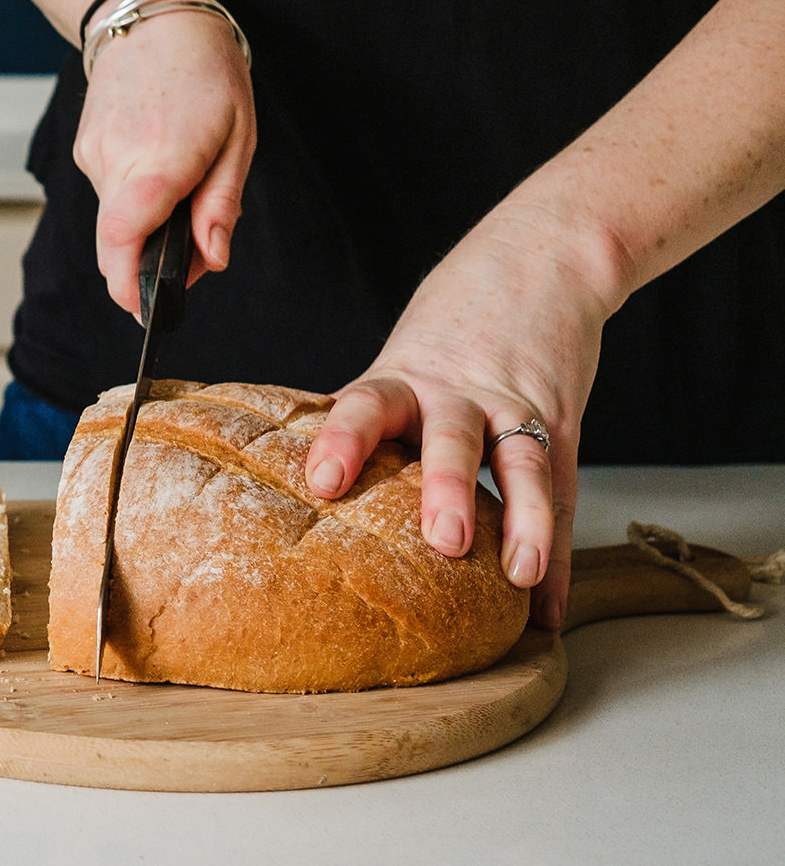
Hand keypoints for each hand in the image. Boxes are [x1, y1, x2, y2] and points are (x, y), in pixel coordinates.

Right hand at [74, 0, 255, 316]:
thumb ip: (221, 204)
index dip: (128, 282)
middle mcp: (118, 157)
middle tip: (188, 256)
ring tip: (182, 185)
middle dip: (147, 263)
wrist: (151, 15)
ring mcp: (94, 154)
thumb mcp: (240, 136)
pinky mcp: (84, 150)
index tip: (144, 309)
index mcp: (163, 155)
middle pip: (116, 241)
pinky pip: (108, 195)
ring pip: (113, 220)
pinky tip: (157, 165)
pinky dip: (133, 199)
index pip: (125, 234)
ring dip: (145, 225)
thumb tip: (213, 259)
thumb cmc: (206, 71)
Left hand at [301, 202, 615, 628]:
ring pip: (521, 461)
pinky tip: (546, 605)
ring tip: (517, 576)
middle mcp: (457, 393)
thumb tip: (303, 493)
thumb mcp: (399, 359)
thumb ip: (368, 419)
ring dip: (522, 522)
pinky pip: (559, 489)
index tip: (323, 484)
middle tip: (444, 540)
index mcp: (402, 378)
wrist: (539, 259)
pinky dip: (555, 551)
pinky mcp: (561, 420)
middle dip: (447, 489)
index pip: (366, 405)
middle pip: (452, 438)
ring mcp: (513, 406)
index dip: (343, 442)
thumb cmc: (451, 324)